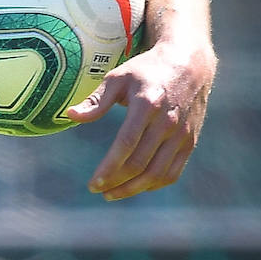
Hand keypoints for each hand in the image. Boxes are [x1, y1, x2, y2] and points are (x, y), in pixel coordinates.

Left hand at [64, 43, 216, 200]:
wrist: (189, 65)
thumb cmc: (146, 70)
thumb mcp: (118, 78)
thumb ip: (96, 100)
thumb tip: (70, 115)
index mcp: (147, 105)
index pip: (126, 145)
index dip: (109, 168)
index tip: (93, 183)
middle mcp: (167, 122)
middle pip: (140, 163)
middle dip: (116, 182)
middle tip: (98, 190)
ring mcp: (181, 134)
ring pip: (157, 173)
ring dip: (133, 189)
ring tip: (112, 194)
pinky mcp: (190, 142)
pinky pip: (173, 172)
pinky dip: (154, 184)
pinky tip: (136, 187)